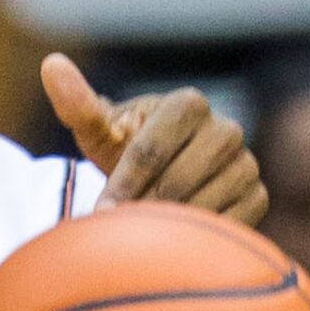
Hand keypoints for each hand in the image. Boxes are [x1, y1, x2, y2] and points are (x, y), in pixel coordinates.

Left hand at [44, 55, 267, 226]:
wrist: (165, 180)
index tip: (101, 212)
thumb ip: (78, 105)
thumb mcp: (100, 133)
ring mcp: (247, 163)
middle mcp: (226, 129)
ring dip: (166, 229)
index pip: (151, 148)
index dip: (123, 183)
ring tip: (142, 241)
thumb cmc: (125, 153)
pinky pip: (224, 227)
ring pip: (201, 206)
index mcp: (188, 103)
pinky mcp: (258, 197)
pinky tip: (172, 246)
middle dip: (142, 208)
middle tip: (118, 233)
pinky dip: (194, 241)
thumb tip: (51, 64)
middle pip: (177, 180)